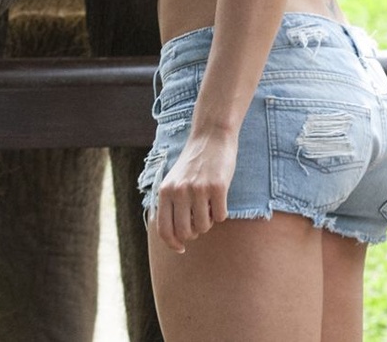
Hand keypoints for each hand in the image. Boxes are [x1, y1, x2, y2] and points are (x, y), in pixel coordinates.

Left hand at [156, 129, 237, 250]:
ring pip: (204, 227)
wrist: (211, 136)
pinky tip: (219, 198)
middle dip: (195, 232)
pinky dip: (222, 212)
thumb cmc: (193, 164)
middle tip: (199, 219)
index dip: (173, 244)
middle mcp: (179, 191)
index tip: (181, 248)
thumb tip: (174, 240)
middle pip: (186, 233)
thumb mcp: (173, 181)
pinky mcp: (218, 187)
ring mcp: (198, 189)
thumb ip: (170, 206)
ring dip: (209, 221)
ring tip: (209, 204)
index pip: (164, 230)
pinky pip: (221, 217)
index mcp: (165, 191)